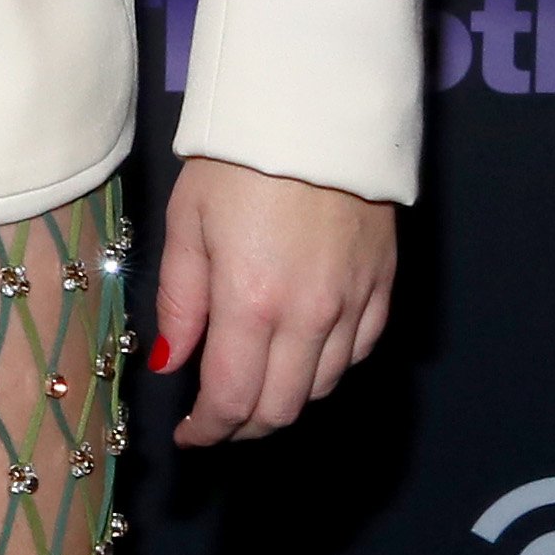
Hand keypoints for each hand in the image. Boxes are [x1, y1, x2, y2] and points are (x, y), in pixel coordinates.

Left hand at [153, 155, 395, 444]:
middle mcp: (309, 316)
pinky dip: (326, 368)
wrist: (318, 118)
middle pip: (283, 407)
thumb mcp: (187, 226)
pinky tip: (301, 355)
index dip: (210, 428)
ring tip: (253, 388)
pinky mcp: (383, 290)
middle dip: (245, 426)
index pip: (234, 397)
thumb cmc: (237, 165)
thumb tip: (171, 364)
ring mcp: (353, 306)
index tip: (191, 435)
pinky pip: (358, 353)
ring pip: (322, 387)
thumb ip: (180, 303)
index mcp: (251, 302)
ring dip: (285, 400)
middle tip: (217, 422)